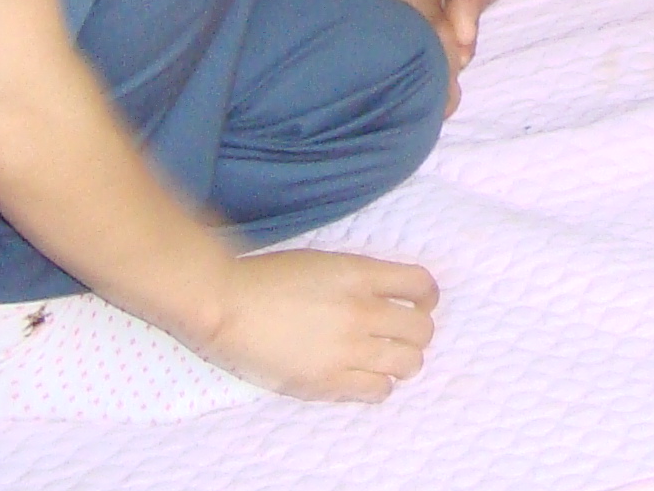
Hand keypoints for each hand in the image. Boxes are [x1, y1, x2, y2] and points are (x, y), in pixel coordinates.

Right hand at [198, 248, 438, 403]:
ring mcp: (348, 348)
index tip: (420, 304)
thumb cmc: (266, 278)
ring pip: (409, 363)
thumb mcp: (323, 262)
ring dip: (403, 362)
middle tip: (400, 336)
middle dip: (417, 333)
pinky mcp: (329, 381)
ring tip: (387, 361)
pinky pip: (378, 390)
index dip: (427, 296)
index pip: (422, 284)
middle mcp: (363, 311)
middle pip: (422, 329)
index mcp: (361, 274)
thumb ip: (359, 279)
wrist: (226, 305)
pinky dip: (379, 386)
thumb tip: (386, 295)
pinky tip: (365, 380)